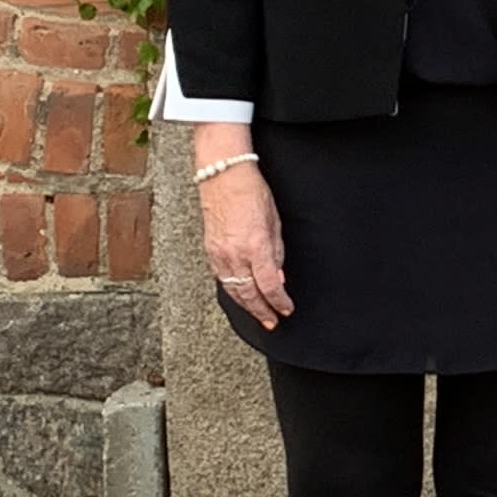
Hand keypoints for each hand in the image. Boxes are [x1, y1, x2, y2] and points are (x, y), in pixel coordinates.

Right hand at [201, 155, 291, 329]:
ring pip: (233, 290)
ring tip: (259, 314)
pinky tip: (241, 296)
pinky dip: (233, 291)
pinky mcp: (210, 250)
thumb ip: (276, 252)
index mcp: (256, 245)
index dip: (279, 301)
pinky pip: (222, 278)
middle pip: (249, 293)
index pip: (270, 285)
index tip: (286, 308)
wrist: (223, 175)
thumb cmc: (252, 192)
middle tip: (272, 321)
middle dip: (262, 311)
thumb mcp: (274, 222)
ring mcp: (219, 253)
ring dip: (247, 306)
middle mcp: (235, 253)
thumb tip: (278, 276)